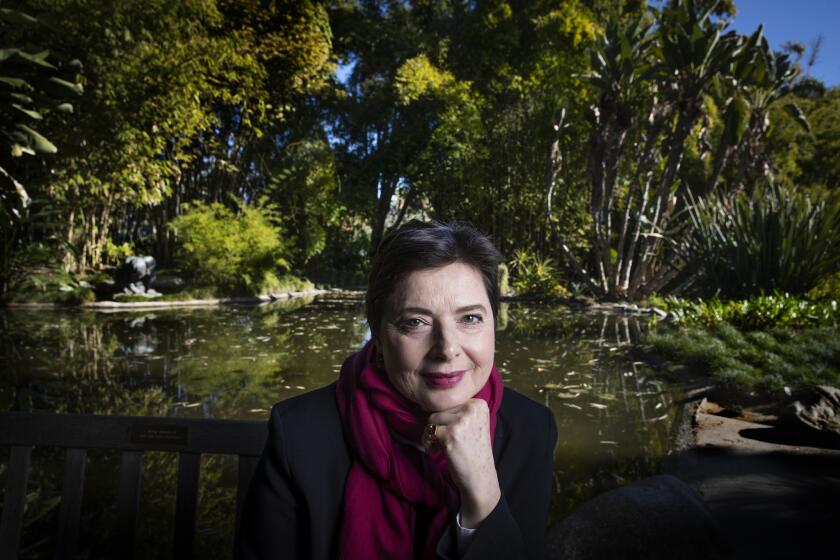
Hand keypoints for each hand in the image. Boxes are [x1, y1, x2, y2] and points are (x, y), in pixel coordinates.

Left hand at [427, 399, 500, 527]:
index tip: (452, 432)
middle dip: (438, 426)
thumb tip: (430, 399)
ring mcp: (461, 421)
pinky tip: (440, 451)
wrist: (480, 476)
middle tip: (446, 441)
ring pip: (432, 418)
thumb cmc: (473, 450)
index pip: (450, 402)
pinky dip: (430, 443)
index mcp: (478, 404)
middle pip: (440, 409)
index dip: (446, 418)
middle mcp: (471, 409)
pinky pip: (429, 431)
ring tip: (442, 446)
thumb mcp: (473, 423)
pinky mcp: (450, 434)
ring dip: (432, 434)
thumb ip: (459, 410)